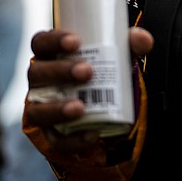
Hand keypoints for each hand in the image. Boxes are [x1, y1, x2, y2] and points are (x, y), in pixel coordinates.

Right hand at [23, 27, 152, 155]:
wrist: (104, 110)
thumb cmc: (103, 73)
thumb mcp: (117, 56)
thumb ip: (131, 45)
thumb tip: (144, 39)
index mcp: (51, 56)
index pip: (41, 43)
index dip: (53, 40)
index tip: (76, 41)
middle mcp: (40, 82)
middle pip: (37, 74)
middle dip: (60, 71)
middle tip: (87, 72)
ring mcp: (42, 108)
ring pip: (38, 110)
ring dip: (58, 108)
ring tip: (80, 107)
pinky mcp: (51, 134)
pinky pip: (56, 140)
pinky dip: (73, 140)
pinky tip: (92, 135)